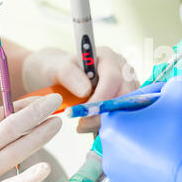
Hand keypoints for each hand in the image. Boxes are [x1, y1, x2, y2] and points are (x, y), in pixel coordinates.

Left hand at [22, 46, 138, 133]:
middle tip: (83, 123)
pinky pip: (123, 115)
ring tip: (83, 124)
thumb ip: (69, 74)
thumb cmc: (57, 68)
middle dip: (105, 113)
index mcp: (107, 57)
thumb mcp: (55, 68)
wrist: (58, 77)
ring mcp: (126, 85)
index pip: (113, 78)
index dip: (101, 98)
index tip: (85, 112)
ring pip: (126, 107)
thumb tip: (86, 90)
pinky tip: (91, 125)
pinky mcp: (125, 100)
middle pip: (125, 94)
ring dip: (106, 120)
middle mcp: (122, 69)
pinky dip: (107, 124)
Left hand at [100, 77, 181, 181]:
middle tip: (170, 118)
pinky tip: (172, 161)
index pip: (125, 103)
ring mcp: (120, 179)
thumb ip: (174, 84)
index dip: (147, 97)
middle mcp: (110, 156)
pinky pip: (141, 173)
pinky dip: (154, 165)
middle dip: (148, 120)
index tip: (163, 98)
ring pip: (134, 152)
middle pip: (128, 128)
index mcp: (114, 129)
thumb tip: (174, 85)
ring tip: (173, 141)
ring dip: (151, 143)